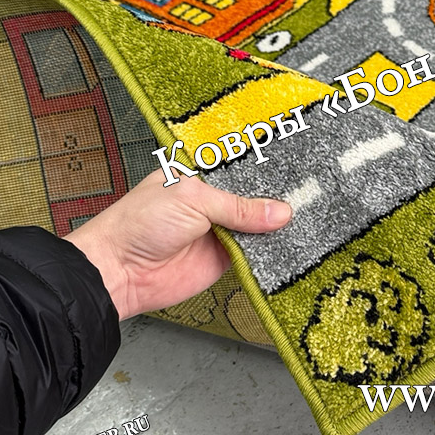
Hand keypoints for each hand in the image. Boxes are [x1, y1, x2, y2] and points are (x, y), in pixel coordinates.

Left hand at [64, 170, 291, 320]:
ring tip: (314, 211)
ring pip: (259, 224)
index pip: (242, 164)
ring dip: (278, 224)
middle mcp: (213, 199)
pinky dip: (273, 251)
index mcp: (201, 173)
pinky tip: (294, 241)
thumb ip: (239, 206)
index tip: (299, 161)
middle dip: (278, 195)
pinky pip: (256, 253)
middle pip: (255, 195)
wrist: (121, 272)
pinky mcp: (225, 258)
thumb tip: (279, 212)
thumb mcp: (193, 200)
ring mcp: (220, 229)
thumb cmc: (140, 224)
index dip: (267, 165)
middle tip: (313, 188)